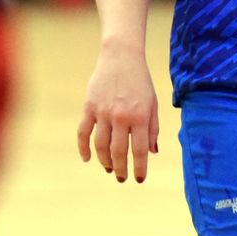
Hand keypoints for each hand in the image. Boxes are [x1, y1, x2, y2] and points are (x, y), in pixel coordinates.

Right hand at [76, 42, 159, 183]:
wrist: (121, 56)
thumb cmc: (140, 81)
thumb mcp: (153, 103)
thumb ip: (153, 128)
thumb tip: (151, 152)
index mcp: (140, 116)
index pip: (139, 150)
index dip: (139, 168)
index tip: (139, 179)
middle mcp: (121, 116)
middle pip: (119, 151)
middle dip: (121, 169)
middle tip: (122, 178)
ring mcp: (103, 112)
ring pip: (101, 146)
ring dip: (105, 161)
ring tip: (109, 168)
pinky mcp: (89, 107)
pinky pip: (83, 132)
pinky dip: (83, 148)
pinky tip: (87, 159)